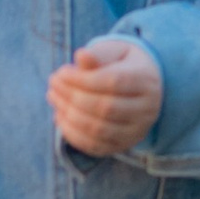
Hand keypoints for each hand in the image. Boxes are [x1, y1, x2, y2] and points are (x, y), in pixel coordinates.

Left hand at [48, 34, 162, 157]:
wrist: (141, 88)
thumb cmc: (121, 65)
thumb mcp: (114, 53)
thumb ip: (98, 55)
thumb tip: (80, 55)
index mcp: (146, 81)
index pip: (113, 82)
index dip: (82, 79)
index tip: (61, 72)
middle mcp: (147, 109)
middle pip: (106, 108)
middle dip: (72, 97)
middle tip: (52, 85)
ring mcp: (137, 131)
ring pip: (99, 129)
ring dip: (69, 115)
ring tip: (53, 97)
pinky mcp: (124, 145)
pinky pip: (95, 146)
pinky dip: (73, 134)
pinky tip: (60, 116)